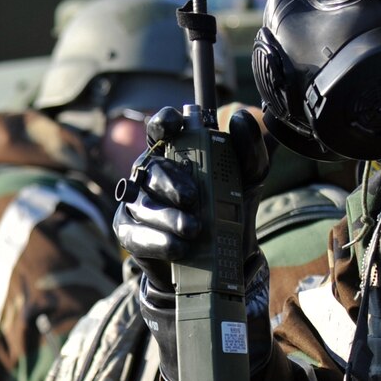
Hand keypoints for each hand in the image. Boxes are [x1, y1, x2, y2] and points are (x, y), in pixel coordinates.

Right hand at [117, 107, 272, 380]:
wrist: (217, 262)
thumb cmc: (228, 209)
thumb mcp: (249, 179)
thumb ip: (250, 149)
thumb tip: (241, 118)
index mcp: (176, 153)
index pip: (162, 127)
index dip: (164, 122)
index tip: (174, 125)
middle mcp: (151, 173)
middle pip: (152, 167)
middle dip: (171, 181)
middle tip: (194, 197)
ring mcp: (137, 203)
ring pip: (144, 203)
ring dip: (168, 217)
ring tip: (194, 231)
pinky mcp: (129, 232)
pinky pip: (136, 233)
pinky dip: (157, 241)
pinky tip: (177, 248)